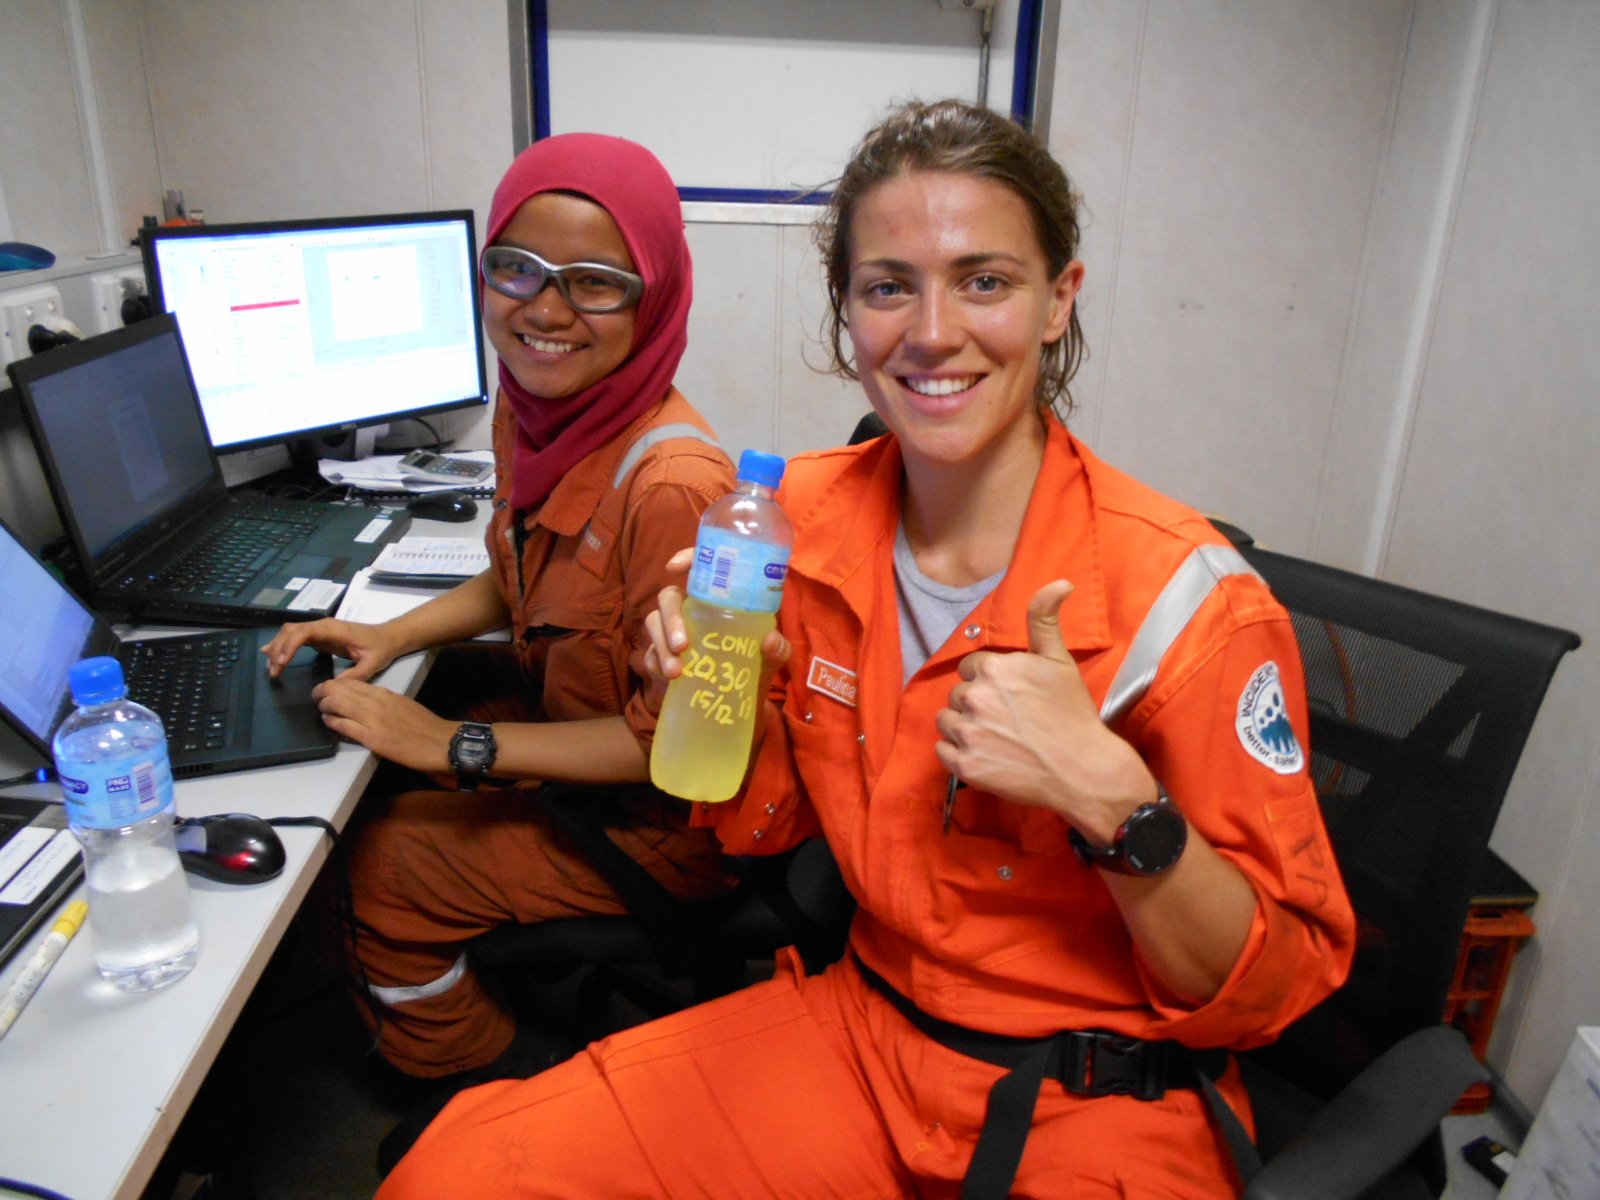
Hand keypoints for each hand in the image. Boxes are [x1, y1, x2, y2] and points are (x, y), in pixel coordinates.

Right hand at [261, 617, 405, 680]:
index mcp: (334, 630)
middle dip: (279, 649)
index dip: (290, 645)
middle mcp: (324, 626)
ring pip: (291, 632)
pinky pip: (297, 638)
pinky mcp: (320, 637)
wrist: (388, 637)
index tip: (281, 663)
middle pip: (292, 631)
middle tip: (273, 672)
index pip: (305, 632)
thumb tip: (333, 686)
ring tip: (272, 669)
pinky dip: (284, 646)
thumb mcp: (371, 663)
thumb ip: (355, 674)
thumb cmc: (381, 648)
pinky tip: (273, 656)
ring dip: (279, 648)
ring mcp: (320, 630)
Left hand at [312, 677, 454, 771]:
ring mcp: (373, 720)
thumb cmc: (424, 725)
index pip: (351, 682)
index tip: (327, 689)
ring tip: (321, 709)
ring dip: (324, 705)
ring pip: (338, 704)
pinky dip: (332, 722)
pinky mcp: (372, 738)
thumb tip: (363, 702)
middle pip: (339, 689)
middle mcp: (376, 702)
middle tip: (317, 697)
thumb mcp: (402, 704)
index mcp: (384, 693)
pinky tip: (328, 721)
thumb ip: (382, 701)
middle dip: (322, 692)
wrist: (440, 742)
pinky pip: (344, 725)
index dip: (333, 684)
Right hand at [639, 548, 789, 717]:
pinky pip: (649, 654)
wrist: (738, 701)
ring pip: (654, 623)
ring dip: (661, 645)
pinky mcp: (660, 656)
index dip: (686, 558)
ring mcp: (671, 632)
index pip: (699, 569)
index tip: (674, 567)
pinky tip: (669, 678)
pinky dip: (657, 664)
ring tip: (676, 671)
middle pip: (669, 597)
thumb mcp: (773, 658)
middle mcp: (691, 609)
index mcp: (717, 599)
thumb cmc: (755, 666)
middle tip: (683, 644)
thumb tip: (769, 639)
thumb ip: (778, 649)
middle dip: (671, 617)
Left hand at [935, 580, 1156, 844]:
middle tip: (1009, 719)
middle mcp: (973, 697)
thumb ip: (1045, 619)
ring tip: (996, 737)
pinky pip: (943, 751)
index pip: (971, 668)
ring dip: (964, 727)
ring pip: (946, 721)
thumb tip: (1060, 581)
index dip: (991, 681)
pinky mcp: (964, 766)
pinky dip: (958, 754)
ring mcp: (967, 734)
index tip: (1013, 696)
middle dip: (977, 703)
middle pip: (958, 694)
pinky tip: (986, 755)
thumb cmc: (1072, 713)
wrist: (1081, 770)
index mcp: (992, 668)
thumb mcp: (1060, 660)